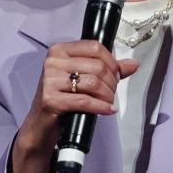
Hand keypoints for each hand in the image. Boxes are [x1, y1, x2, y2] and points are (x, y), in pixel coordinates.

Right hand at [12, 41, 138, 172]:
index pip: (95, 47)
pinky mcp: (50, 100)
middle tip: (111, 92)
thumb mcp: (81, 78)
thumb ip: (107, 69)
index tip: (116, 74)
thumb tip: (133, 64)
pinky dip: (101, 106)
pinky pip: (85, 101)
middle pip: (97, 66)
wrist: (40, 125)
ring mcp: (50, 80)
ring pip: (93, 83)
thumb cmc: (61, 98)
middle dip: (111, 82)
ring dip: (108, 95)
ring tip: (108, 102)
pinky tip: (107, 110)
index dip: (111, 62)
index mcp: (59, 50)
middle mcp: (52, 62)